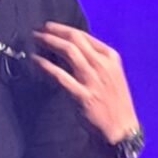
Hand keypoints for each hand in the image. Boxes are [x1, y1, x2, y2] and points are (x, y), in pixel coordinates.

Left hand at [31, 22, 138, 148]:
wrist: (121, 129)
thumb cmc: (115, 102)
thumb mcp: (112, 75)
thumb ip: (96, 61)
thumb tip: (72, 49)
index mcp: (111, 58)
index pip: (84, 36)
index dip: (63, 29)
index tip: (49, 27)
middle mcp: (103, 66)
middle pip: (75, 39)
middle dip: (54, 31)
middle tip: (39, 30)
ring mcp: (93, 80)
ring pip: (69, 52)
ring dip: (49, 42)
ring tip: (36, 40)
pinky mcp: (83, 96)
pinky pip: (61, 76)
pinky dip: (46, 66)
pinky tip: (36, 61)